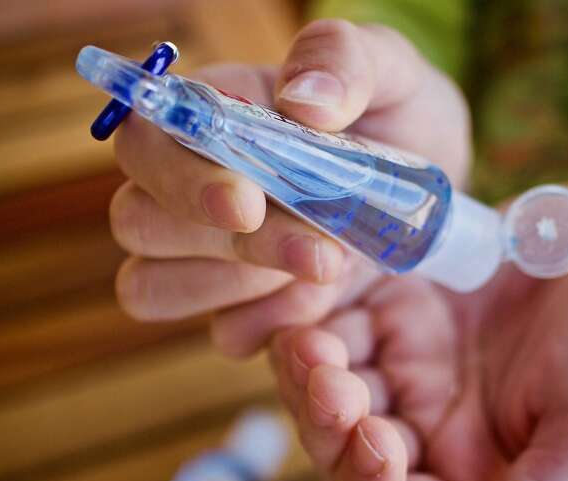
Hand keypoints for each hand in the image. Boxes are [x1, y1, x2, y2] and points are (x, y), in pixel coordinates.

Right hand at [108, 19, 469, 345]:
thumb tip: (302, 100)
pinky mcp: (238, 307)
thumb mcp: (391, 70)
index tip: (248, 204)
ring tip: (328, 266)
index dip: (180, 178)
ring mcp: (202, 253)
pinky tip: (322, 306)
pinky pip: (222, 333)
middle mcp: (186, 184)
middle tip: (321, 252)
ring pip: (150, 287)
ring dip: (241, 288)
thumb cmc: (396, 114)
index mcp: (208, 114)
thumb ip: (343, 59)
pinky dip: (272, 327)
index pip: (143, 141)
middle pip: (138, 223)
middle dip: (231, 245)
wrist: (429, 190)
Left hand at [267, 190, 567, 480]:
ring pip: (321, 388)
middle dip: (323, 422)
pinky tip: (315, 292)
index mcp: (465, 479)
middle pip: (336, 453)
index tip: (375, 439)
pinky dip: (312, 313)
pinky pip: (330, 318)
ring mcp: (399, 367)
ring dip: (306, 371)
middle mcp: (420, 430)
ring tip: (310, 337)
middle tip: (328, 373)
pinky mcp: (388, 306)